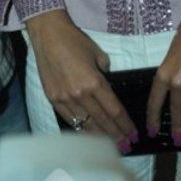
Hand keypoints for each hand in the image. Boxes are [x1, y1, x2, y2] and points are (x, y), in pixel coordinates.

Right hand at [26, 10, 136, 150]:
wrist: (47, 34)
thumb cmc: (74, 40)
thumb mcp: (97, 53)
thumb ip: (105, 72)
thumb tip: (107, 85)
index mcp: (94, 82)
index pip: (114, 110)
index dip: (125, 124)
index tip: (133, 135)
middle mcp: (80, 95)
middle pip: (102, 121)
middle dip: (116, 135)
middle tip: (126, 146)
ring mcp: (64, 99)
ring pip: (85, 124)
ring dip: (99, 136)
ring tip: (111, 145)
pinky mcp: (52, 99)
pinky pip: (69, 119)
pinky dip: (80, 128)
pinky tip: (89, 133)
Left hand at [146, 6, 180, 145]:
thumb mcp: (173, 51)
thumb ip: (173, 70)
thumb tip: (176, 84)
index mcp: (164, 72)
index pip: (155, 100)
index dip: (153, 117)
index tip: (152, 131)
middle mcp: (178, 82)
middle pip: (176, 110)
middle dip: (177, 127)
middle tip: (178, 141)